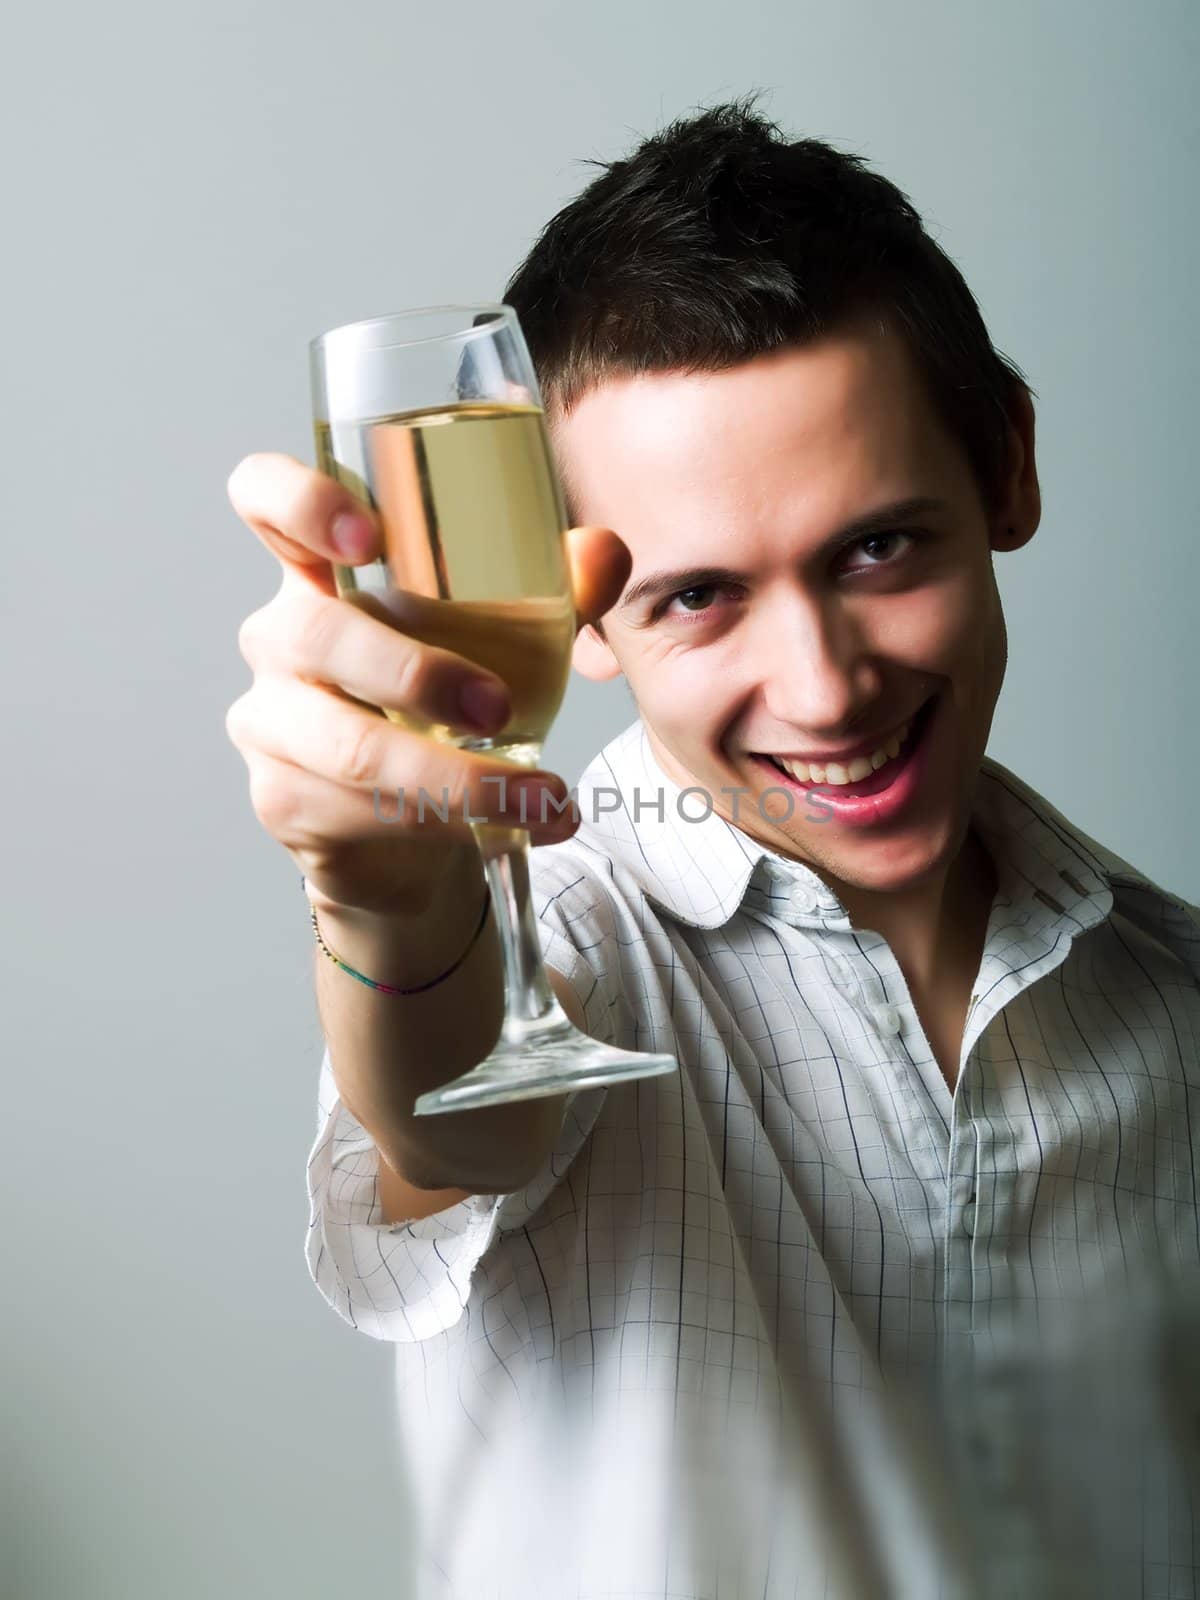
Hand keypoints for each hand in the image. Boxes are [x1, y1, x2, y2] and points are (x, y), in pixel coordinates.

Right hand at [223, 453, 629, 914]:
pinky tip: (510, 826)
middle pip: (316, 634)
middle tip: (499, 709)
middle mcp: (279, 638)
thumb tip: (604, 553)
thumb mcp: (509, 639)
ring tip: (540, 796)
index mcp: (323, 572)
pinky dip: (449, 823)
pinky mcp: (283, 800)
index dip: (299, 500)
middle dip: (416, 674)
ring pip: (350, 747)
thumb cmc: (450, 708)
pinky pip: (357, 811)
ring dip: (458, 779)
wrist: (414, 833)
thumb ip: (554, 588)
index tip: (369, 536)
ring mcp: (270, 722)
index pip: (266, 499)